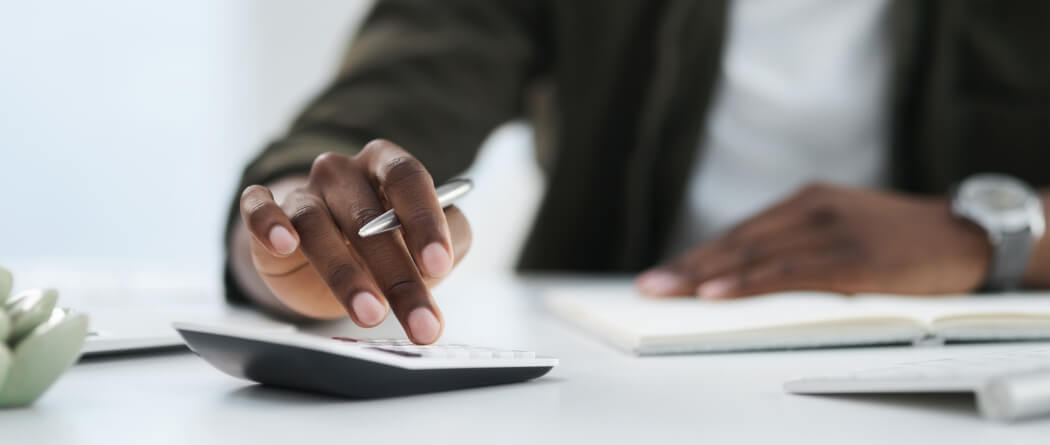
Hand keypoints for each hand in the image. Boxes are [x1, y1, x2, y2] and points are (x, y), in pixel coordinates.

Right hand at [238, 140, 471, 343]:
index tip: (438, 265)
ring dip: (345, 274)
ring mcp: (302, 191)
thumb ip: (451, 240)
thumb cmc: (387, 249)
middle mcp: (343, 172)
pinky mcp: (264, 213)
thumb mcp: (427, 246)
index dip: (424, 221)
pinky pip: (259, 207)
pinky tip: (284, 244)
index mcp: (387, 165)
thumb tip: (447, 252)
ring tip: (371, 314)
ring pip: (316, 224)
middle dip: (398, 275)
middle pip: (368, 216)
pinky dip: (268, 222)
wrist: (326, 266)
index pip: (407, 179)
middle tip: (420, 322)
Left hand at [637, 183, 991, 298]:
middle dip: (688, 267)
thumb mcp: (845, 227)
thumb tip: (750, 276)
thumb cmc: (902, 238)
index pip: (740, 232)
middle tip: (649, 286)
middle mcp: (811, 209)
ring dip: (705, 276)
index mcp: (806, 201)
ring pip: (754, 255)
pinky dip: (748, 283)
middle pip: (737, 241)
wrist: (966, 234)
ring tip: (668, 292)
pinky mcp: (851, 258)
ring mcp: (830, 231)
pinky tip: (718, 294)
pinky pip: (787, 272)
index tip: (664, 273)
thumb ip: (801, 244)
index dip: (698, 255)